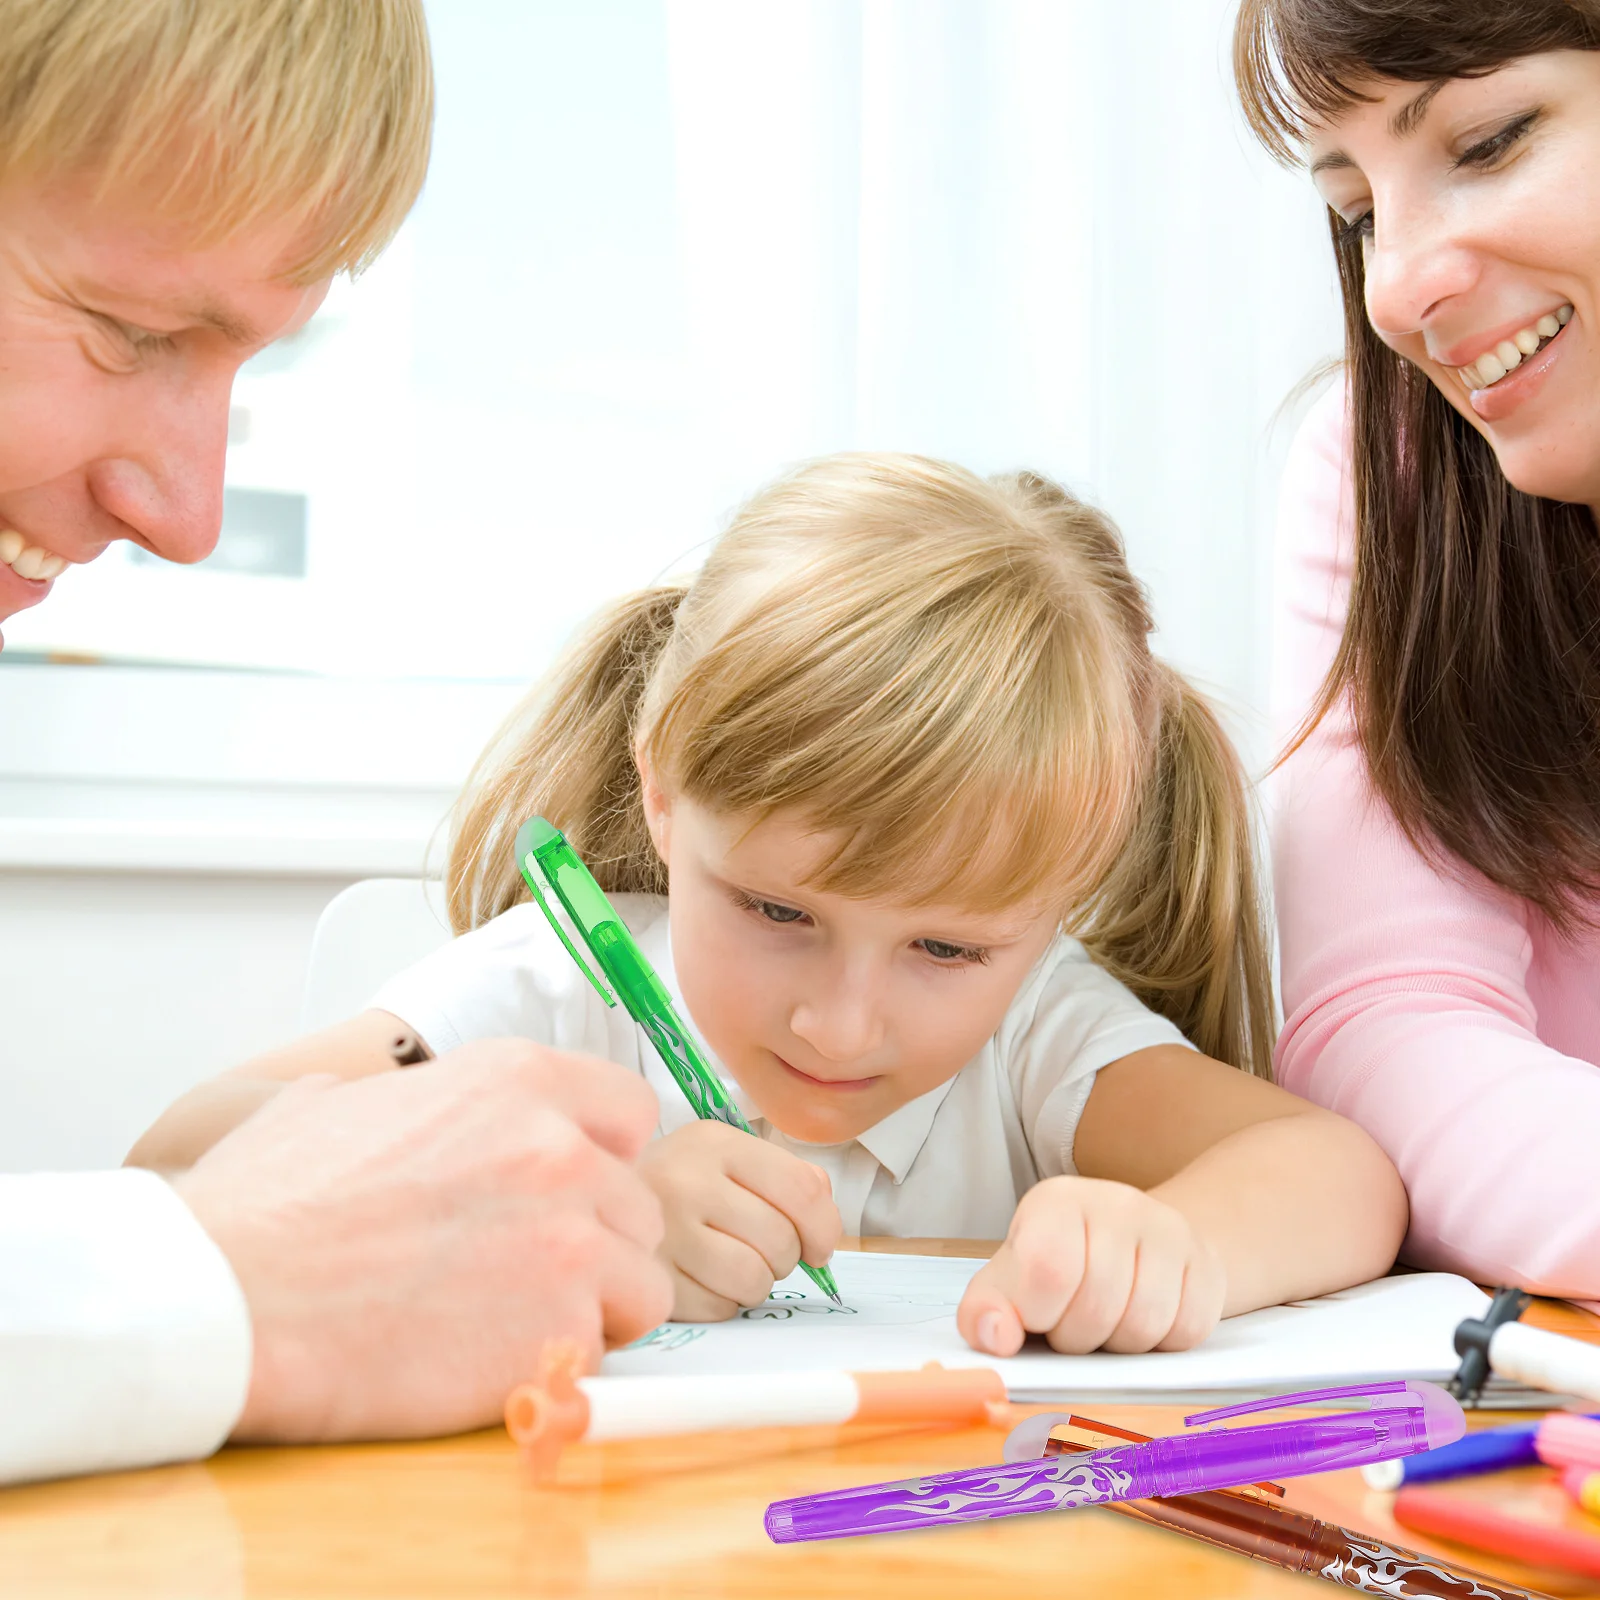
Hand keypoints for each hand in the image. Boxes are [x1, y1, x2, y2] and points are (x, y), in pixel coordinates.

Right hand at [173, 1039, 672, 1442]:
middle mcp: (561, 1148)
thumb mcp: (333, 1104)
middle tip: (522, 1271)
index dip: (604, 1156)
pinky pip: (600, 1351)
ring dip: (590, 1306)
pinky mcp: (559, 1330)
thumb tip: (390, 1102)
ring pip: (640, 1282)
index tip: (573, 1192)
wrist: (225, 1301)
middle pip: (638, 1204)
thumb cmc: (262, 1207)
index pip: (630, 1111)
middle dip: (595, 1239)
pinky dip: (558, 1363)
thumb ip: (403, 1097)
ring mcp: (570, 1240)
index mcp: (515, 1079)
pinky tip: (487, 1361)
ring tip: (509, 1322)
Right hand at [637, 1121, 841, 1320]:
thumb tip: (824, 1227)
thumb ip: (789, 1178)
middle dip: (785, 1256)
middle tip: (761, 1250)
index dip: (825, 1227)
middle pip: (781, 1240)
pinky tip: (702, 1278)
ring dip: (756, 1282)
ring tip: (732, 1264)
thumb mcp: (731, 1159)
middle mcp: (685, 1180)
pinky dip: (722, 1301)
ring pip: (754, 1278)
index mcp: (715, 1142)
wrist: (598, 1204)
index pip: (801, 1189)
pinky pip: (718, 1307)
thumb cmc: (681, 1184)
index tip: (819, 1246)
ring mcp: (662, 1232)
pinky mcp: (649, 1279)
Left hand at [957, 1176, 1225, 1356]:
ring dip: (1119, 1345)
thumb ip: (987, 1309)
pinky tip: (1144, 1318)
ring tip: (1107, 1321)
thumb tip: (994, 1337)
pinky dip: (1161, 1345)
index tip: (1036, 1316)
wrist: (1135, 1245)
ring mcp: (1169, 1229)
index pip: (1048, 1268)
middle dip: (1078, 1336)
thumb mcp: (1012, 1278)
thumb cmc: (1062, 1266)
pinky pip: (1187, 1331)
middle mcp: (1117, 1203)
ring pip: (1145, 1325)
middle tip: (1073, 1322)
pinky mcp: (1207, 1263)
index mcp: (1056, 1201)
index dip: (1038, 1314)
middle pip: (1098, 1306)